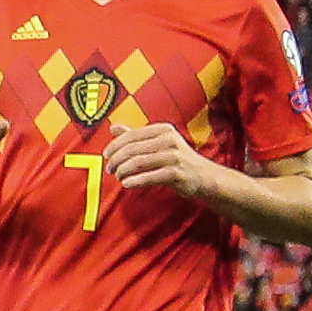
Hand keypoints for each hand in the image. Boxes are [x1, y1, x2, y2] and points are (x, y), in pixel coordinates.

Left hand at [104, 121, 222, 204]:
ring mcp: (174, 156)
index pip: (131, 135)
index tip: (106, 155)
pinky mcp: (177, 173)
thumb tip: (112, 126)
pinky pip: (149, 177)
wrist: (205, 176)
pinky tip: (126, 184)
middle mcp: (169, 140)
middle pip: (132, 149)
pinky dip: (134, 181)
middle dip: (116, 160)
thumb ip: (136, 136)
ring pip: (138, 162)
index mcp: (163, 130)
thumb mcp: (158, 143)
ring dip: (123, 171)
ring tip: (118, 177)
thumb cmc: (177, 159)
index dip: (114, 146)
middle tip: (109, 169)